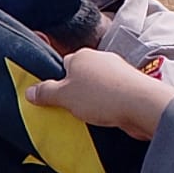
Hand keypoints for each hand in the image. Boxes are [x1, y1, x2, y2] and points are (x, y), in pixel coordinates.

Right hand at [25, 48, 173, 140]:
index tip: (55, 96)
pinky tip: (108, 117)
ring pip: (99, 86)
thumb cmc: (102, 96)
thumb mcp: (64, 96)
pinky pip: (114, 95)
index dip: (58, 81)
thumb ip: (45, 93)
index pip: (63, 64)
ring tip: (91, 116)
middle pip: (81, 75)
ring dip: (95, 100)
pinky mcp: (133, 86)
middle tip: (71, 108)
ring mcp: (119, 72)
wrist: (143, 106)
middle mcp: (100, 59)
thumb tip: (29, 91)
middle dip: (76, 91)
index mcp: (81, 56)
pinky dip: (110, 105)